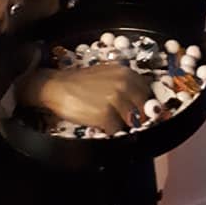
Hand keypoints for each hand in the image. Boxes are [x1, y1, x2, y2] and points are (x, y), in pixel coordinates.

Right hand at [18, 65, 151, 135]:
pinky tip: (99, 122)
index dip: (144, 104)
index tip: (140, 110)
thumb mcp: (107, 75)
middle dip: (136, 117)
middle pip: (143, 110)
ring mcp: (116, 100)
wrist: (57, 87)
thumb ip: (125, 84)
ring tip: (109, 119)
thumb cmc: (81, 82)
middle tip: (124, 118)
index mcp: (126, 73)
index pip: (148, 93)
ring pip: (132, 122)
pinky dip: (109, 130)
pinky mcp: (106, 115)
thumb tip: (142, 102)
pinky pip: (116, 130)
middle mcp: (124, 85)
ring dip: (122, 124)